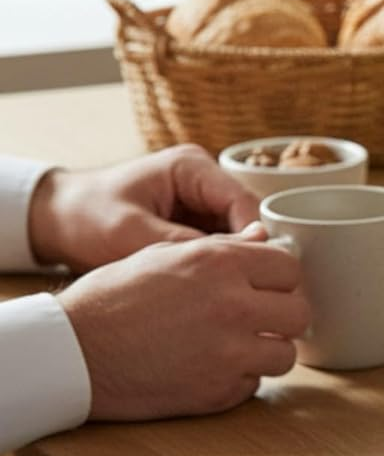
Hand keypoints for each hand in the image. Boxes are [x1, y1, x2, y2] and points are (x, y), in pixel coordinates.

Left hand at [27, 145, 261, 271]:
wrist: (56, 221)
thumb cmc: (85, 218)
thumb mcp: (133, 233)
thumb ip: (188, 241)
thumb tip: (247, 251)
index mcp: (192, 167)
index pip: (246, 203)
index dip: (254, 242)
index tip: (247, 277)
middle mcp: (204, 179)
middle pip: (248, 221)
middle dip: (243, 254)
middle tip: (232, 289)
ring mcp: (202, 201)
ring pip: (240, 236)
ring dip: (231, 262)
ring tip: (216, 288)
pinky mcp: (197, 221)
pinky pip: (222, 246)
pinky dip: (217, 266)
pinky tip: (205, 285)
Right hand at [58, 233, 309, 420]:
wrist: (74, 351)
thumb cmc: (112, 299)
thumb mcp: (162, 256)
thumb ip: (222, 250)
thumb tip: (264, 241)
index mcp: (220, 264)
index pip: (290, 268)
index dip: (280, 279)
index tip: (267, 287)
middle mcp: (234, 306)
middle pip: (299, 313)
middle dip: (282, 316)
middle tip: (259, 319)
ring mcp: (231, 353)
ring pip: (285, 354)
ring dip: (266, 351)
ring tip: (235, 346)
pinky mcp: (221, 391)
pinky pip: (254, 384)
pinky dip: (239, 379)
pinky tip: (209, 368)